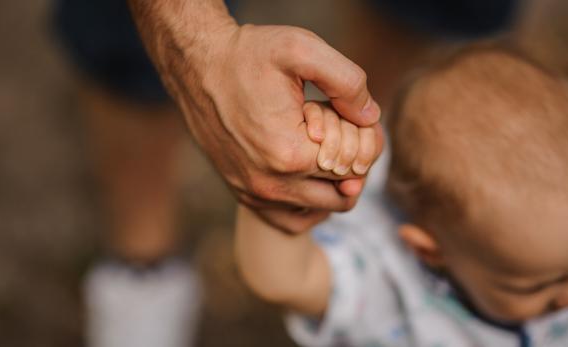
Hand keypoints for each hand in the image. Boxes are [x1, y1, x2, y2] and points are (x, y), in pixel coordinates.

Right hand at [128, 2, 382, 231]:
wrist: (196, 66)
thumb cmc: (248, 55)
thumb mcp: (301, 49)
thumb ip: (347, 82)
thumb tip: (371, 117)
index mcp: (291, 154)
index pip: (355, 167)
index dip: (364, 141)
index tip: (352, 116)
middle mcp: (271, 184)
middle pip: (342, 195)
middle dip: (351, 165)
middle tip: (340, 132)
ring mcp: (254, 194)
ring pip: (319, 211)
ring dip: (332, 185)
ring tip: (323, 149)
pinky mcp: (242, 193)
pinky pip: (290, 219)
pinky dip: (309, 204)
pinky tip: (309, 172)